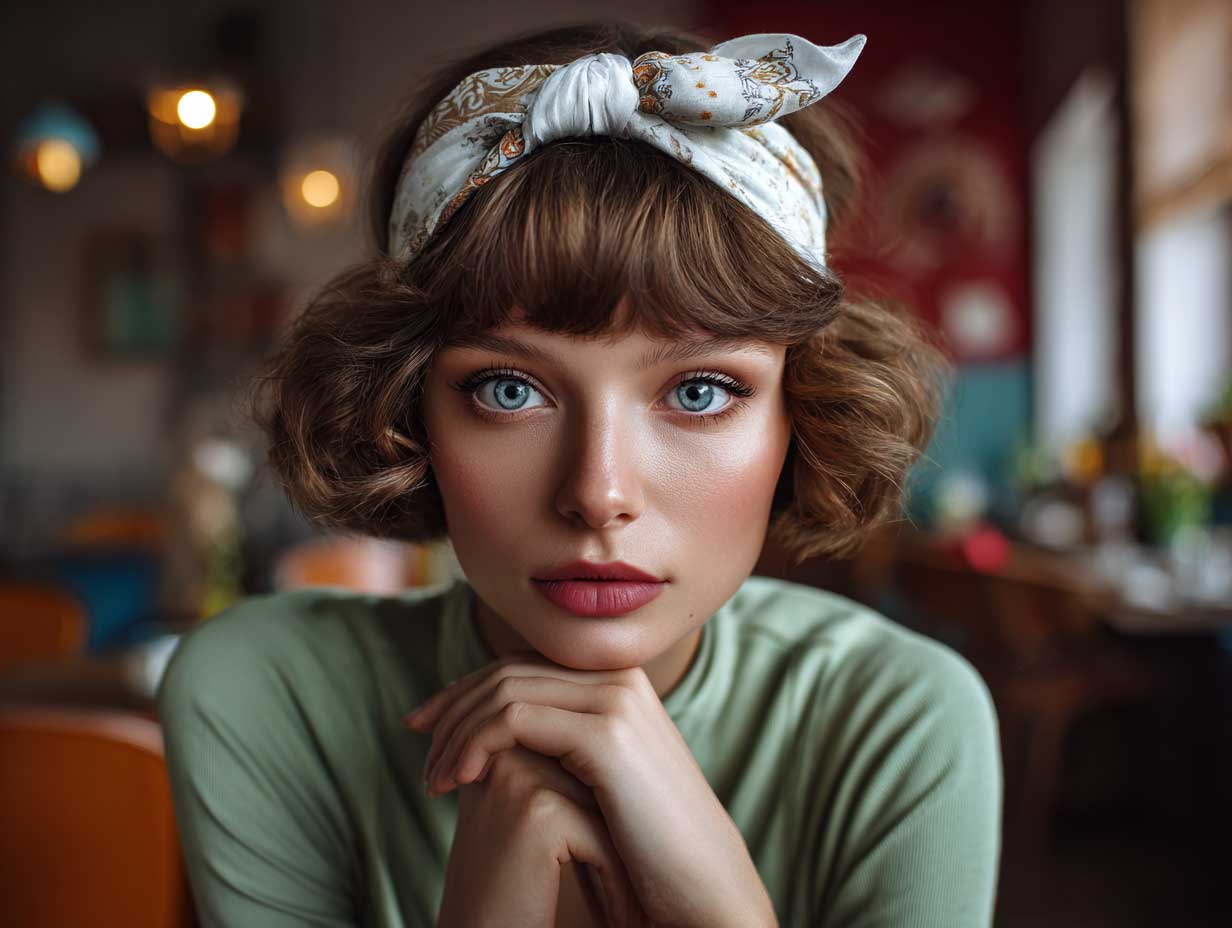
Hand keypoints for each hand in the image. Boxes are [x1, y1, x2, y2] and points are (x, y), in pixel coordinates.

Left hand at [405, 653, 777, 927]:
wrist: (704, 889)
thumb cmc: (648, 849)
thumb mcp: (594, 782)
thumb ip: (556, 745)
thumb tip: (489, 733)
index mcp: (616, 682)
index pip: (521, 665)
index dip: (465, 690)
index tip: (424, 726)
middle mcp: (618, 677)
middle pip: (507, 671)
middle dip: (452, 707)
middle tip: (419, 750)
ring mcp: (616, 700)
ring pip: (504, 691)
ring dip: (457, 732)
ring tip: (434, 780)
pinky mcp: (607, 734)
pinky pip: (514, 719)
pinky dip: (475, 743)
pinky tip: (458, 781)